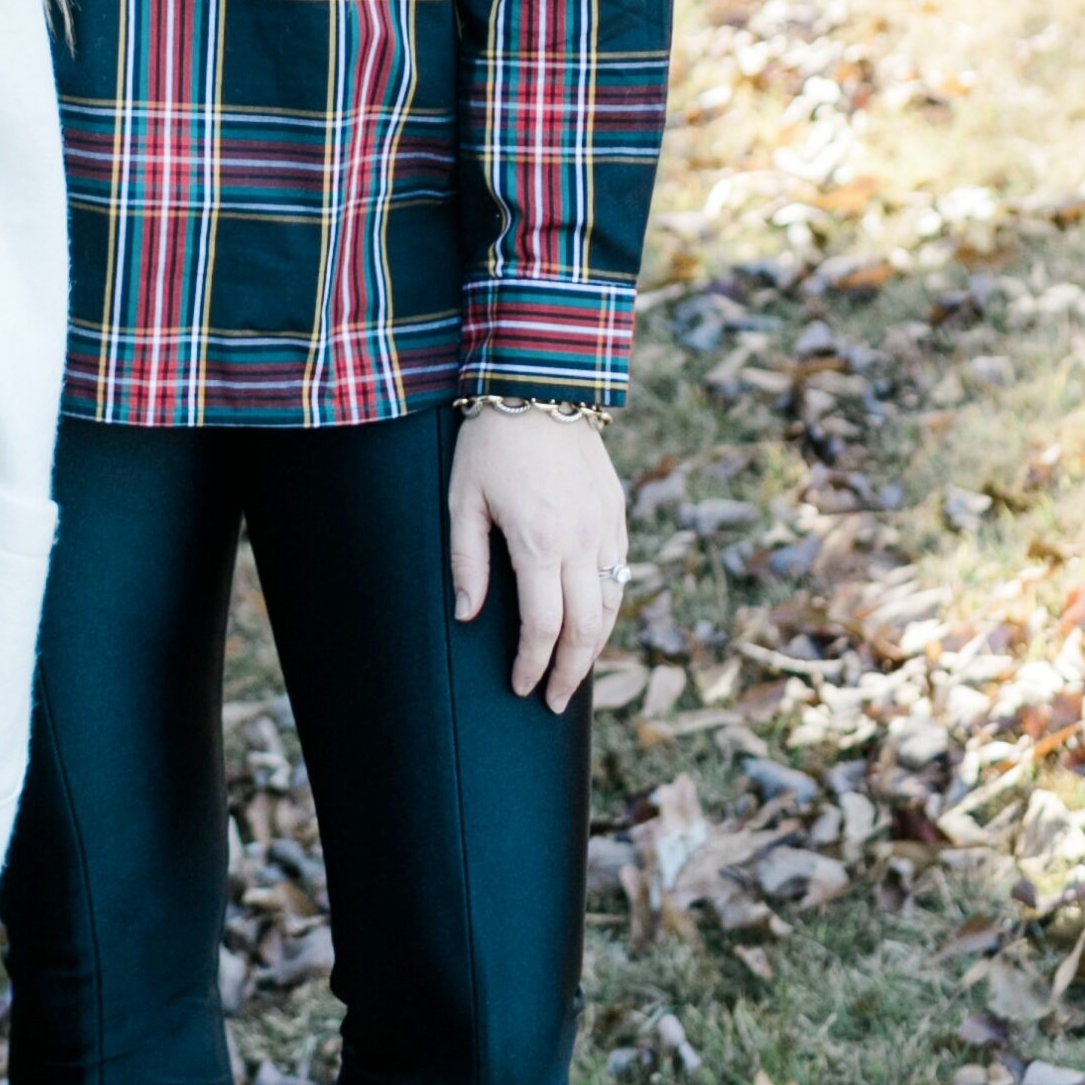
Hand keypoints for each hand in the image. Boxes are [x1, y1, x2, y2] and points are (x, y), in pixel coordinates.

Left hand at [449, 404, 629, 710]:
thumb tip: (469, 616)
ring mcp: (606, 524)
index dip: (532, 665)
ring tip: (574, 673)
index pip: (543, 626)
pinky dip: (609, 607)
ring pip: (613, 603)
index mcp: (540, 541)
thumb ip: (466, 562)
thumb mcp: (462, 500)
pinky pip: (622, 571)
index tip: (520, 688)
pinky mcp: (616, 510)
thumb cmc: (490, 442)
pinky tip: (593, 622)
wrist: (541, 382)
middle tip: (552, 701)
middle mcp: (582, 539)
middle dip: (570, 672)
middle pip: (587, 627)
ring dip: (596, 646)